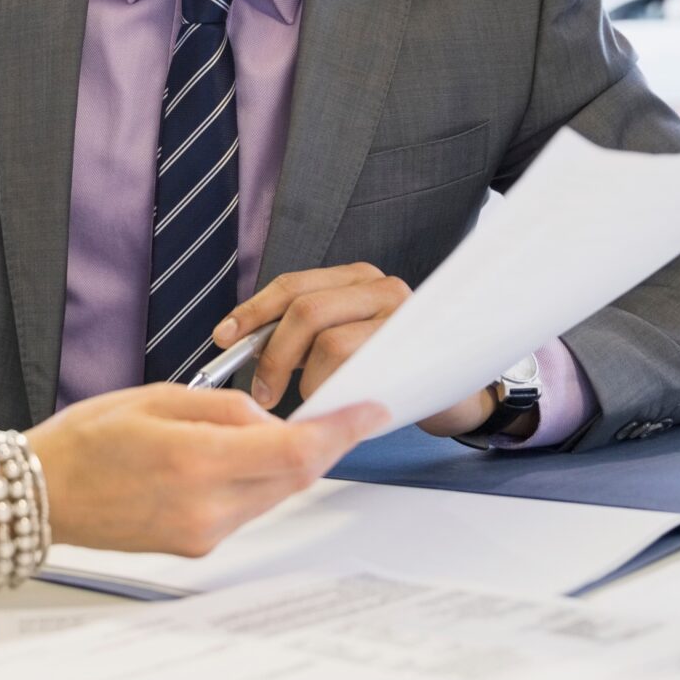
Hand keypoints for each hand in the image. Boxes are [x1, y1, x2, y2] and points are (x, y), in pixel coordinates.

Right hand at [26, 384, 388, 557]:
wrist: (42, 496)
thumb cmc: (86, 441)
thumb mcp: (156, 398)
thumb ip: (224, 408)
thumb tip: (271, 420)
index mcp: (194, 461)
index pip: (294, 451)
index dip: (340, 432)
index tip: (370, 411)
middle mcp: (205, 507)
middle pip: (294, 477)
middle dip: (321, 444)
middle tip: (338, 413)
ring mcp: (203, 534)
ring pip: (274, 494)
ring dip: (284, 463)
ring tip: (257, 432)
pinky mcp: (197, 546)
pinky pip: (247, 509)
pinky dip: (254, 482)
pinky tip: (228, 460)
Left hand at [225, 263, 501, 435]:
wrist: (456, 398)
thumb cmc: (388, 373)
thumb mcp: (343, 343)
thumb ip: (302, 335)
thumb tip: (242, 342)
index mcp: (355, 279)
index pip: (292, 286)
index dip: (252, 312)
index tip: (223, 338)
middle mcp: (379, 285)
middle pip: (303, 309)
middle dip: (272, 354)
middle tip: (264, 391)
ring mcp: (400, 313)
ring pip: (326, 341)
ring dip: (310, 380)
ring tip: (321, 397)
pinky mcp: (414, 343)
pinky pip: (353, 364)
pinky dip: (333, 388)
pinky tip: (339, 401)